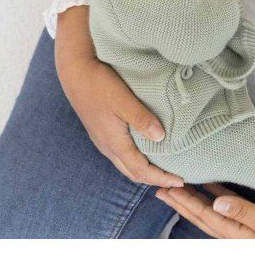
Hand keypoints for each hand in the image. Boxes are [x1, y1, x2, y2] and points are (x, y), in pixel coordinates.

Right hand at [55, 7, 183, 188]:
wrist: (75, 72)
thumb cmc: (99, 83)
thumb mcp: (123, 99)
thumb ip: (141, 119)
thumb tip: (160, 137)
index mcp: (114, 142)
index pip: (140, 171)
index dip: (161, 178)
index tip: (179, 181)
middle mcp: (106, 146)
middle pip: (132, 173)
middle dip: (154, 179)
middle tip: (174, 180)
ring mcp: (102, 140)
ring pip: (124, 165)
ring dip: (144, 171)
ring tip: (162, 169)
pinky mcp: (100, 131)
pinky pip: (120, 155)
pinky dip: (135, 160)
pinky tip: (143, 151)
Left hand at [155, 183, 254, 237]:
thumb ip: (242, 212)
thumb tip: (215, 202)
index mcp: (236, 234)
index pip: (204, 216)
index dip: (184, 202)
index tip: (167, 190)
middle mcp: (234, 232)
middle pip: (200, 215)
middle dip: (180, 202)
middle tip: (160, 188)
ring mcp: (240, 227)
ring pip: (209, 212)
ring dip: (192, 199)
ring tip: (176, 186)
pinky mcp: (249, 221)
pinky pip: (224, 208)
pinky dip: (212, 197)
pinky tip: (207, 186)